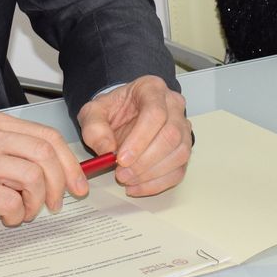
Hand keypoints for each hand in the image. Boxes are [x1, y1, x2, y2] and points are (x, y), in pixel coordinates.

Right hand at [0, 112, 88, 231]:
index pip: (48, 136)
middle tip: (57, 203)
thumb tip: (61, 172)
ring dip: (36, 202)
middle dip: (60, 182)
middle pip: (45, 153)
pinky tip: (6, 217)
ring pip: (32, 176)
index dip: (69, 163)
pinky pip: (11, 201)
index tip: (78, 184)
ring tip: (25, 212)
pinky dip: (17, 214)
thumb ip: (16, 156)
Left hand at [77, 75, 190, 196]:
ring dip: (152, 174)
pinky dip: (158, 183)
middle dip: (145, 160)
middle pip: (171, 135)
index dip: (140, 139)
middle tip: (122, 173)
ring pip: (179, 154)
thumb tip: (106, 149)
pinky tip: (137, 186)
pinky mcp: (183, 149)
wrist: (123, 115)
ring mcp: (182, 128)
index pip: (155, 113)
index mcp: (152, 89)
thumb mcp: (93, 112)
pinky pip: (179, 170)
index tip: (121, 159)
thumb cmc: (113, 110)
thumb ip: (94, 127)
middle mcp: (173, 105)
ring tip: (127, 180)